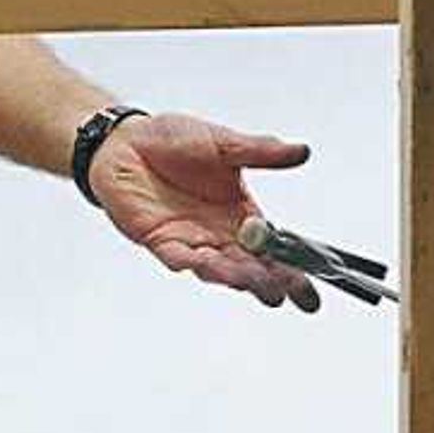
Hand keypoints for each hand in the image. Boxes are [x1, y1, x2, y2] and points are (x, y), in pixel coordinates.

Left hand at [87, 112, 317, 307]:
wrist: (125, 141)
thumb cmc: (172, 141)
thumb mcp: (224, 143)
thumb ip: (261, 152)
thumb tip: (300, 152)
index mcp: (242, 215)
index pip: (274, 250)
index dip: (292, 272)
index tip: (307, 288)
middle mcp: (220, 235)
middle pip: (249, 268)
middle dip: (267, 282)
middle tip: (283, 291)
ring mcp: (191, 241)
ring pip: (216, 268)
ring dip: (233, 276)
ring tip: (251, 281)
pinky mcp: (160, 240)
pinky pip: (177, 256)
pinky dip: (191, 261)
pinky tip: (204, 263)